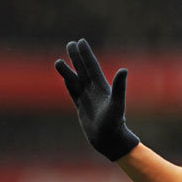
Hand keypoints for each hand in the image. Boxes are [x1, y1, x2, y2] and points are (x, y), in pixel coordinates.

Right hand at [54, 38, 138, 160]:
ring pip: (75, 80)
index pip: (92, 66)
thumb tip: (124, 70)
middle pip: (83, 70)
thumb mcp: (117, 103)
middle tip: (70, 43)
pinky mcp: (82, 107)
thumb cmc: (114, 123)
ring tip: (58, 60)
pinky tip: (65, 77)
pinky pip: (73, 93)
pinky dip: (68, 84)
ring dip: (68, 70)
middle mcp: (94, 90)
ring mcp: (87, 98)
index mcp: (102, 87)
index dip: (86, 54)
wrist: (109, 139)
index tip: (81, 41)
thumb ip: (119, 86)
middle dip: (77, 57)